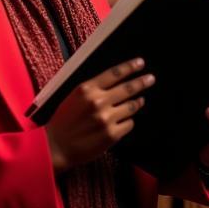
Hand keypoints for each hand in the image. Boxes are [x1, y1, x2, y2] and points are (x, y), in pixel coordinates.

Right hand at [45, 58, 154, 172]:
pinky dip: (127, 121)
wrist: (57, 145)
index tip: (140, 63)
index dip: (129, 67)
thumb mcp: (74, 96)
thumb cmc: (64, 119)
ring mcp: (106, 118)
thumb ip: (93, 89)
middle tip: (151, 78)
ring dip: (137, 103)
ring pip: (131, 106)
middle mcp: (98, 101)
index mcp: (87, 88)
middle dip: (141, 82)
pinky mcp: (112, 135)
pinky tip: (122, 121)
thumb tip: (115, 84)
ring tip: (139, 101)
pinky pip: (129, 123)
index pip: (113, 73)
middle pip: (127, 88)